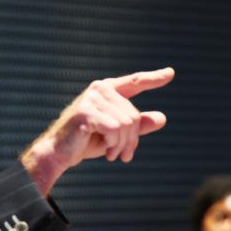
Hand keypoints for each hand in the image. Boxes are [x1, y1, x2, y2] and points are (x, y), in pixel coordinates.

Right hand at [22, 67, 173, 193]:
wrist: (59, 153)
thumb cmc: (87, 142)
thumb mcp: (117, 135)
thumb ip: (137, 126)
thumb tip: (162, 118)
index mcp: (107, 90)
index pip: (134, 82)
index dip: (153, 78)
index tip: (171, 73)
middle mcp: (99, 89)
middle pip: (134, 116)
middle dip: (132, 140)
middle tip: (125, 156)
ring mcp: (92, 98)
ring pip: (126, 124)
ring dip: (122, 145)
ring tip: (113, 155)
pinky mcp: (86, 112)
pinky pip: (114, 130)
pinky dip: (113, 145)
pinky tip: (106, 152)